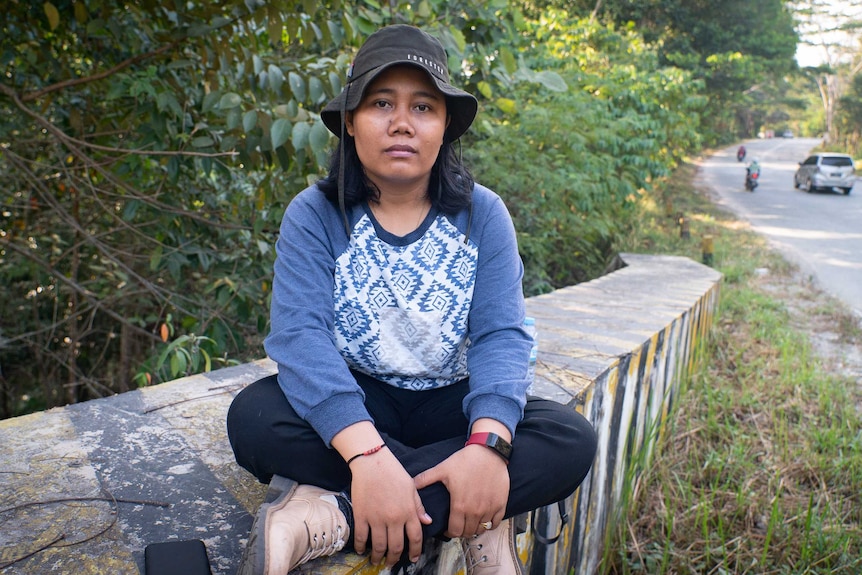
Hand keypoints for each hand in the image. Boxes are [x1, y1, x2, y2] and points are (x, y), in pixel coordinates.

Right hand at [349, 449, 431, 566]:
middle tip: (392, 563)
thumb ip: (418, 506)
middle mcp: (394, 518)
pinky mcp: (361, 515)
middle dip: (394, 558)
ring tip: (377, 561)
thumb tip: (427, 521)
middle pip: (396, 546)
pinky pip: (361, 537)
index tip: (413, 558)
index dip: (415, 551)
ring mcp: (377, 518)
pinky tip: (362, 551)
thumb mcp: (411, 487)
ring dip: (378, 557)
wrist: (372, 462)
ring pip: (379, 546)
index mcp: (408, 511)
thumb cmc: (393, 472)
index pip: (415, 537)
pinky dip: (361, 547)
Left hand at [412, 445, 508, 537]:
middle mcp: (475, 510)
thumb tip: (411, 484)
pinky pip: (496, 523)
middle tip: (459, 524)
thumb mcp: (443, 469)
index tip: (449, 527)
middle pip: (468, 533)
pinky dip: (490, 524)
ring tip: (470, 521)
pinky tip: (484, 517)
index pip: (455, 531)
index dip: (450, 532)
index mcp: (460, 505)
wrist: (489, 451)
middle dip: (462, 531)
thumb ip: (425, 479)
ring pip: (481, 529)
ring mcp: (489, 508)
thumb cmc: (466, 459)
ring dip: (475, 528)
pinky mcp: (500, 504)